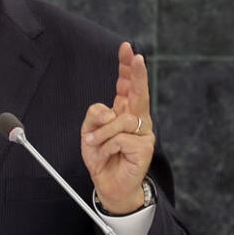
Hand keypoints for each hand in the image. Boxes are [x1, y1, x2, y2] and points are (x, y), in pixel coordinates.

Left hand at [80, 42, 154, 214]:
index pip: (127, 85)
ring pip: (120, 120)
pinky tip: (107, 155)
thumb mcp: (89, 133)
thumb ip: (95, 117)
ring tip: (95, 146)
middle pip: (138, 92)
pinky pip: (119, 138)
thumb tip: (109, 112)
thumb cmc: (102, 158)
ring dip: (100, 134)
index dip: (127, 67)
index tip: (126, 48)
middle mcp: (137, 119)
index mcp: (124, 111)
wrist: (110, 186)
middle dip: (137, 73)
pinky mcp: (144, 146)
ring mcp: (144, 132)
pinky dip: (106, 146)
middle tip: (137, 57)